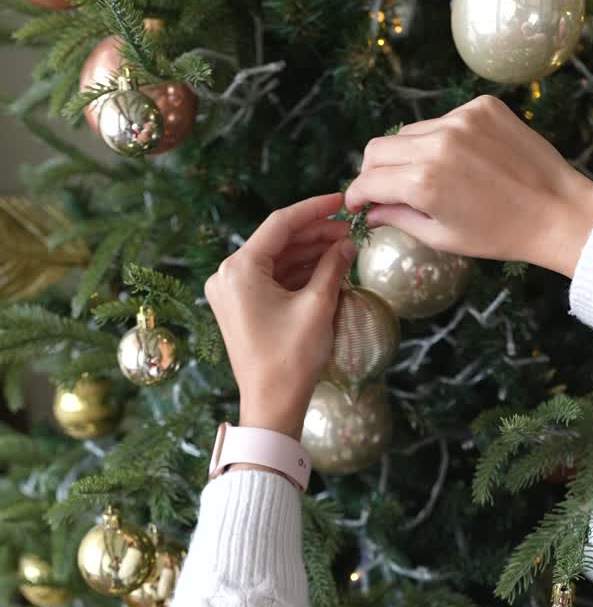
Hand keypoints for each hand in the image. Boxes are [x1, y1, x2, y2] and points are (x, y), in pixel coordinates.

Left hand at [204, 194, 354, 439]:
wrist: (271, 405)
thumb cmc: (291, 358)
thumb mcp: (318, 306)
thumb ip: (332, 266)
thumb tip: (347, 244)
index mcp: (239, 269)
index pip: (281, 224)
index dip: (315, 209)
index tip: (342, 201)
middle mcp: (227, 275)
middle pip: (277, 241)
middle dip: (315, 235)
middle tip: (350, 231)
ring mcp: (231, 292)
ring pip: (276, 260)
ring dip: (308, 254)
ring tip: (344, 249)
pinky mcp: (239, 307)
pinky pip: (271, 279)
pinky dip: (297, 273)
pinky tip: (326, 269)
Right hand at [344, 96, 592, 277]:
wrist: (557, 211)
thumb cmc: (500, 234)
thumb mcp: (442, 236)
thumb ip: (399, 218)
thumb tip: (371, 211)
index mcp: (424, 182)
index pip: (368, 179)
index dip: (356, 194)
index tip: (357, 204)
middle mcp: (437, 143)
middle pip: (380, 148)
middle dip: (374, 172)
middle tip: (384, 191)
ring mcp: (461, 119)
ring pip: (410, 132)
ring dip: (408, 155)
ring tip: (428, 178)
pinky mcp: (482, 106)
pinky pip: (444, 119)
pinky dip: (440, 139)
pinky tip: (461, 161)